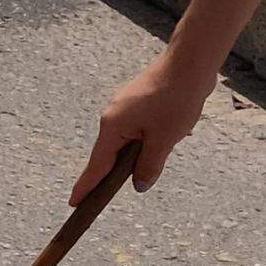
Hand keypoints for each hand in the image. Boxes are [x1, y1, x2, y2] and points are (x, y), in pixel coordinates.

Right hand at [85, 57, 216, 193]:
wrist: (190, 62)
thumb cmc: (176, 99)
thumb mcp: (164, 140)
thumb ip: (149, 165)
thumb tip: (139, 185)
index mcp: (113, 126)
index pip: (97, 165)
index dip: (87, 187)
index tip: (75, 203)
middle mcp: (114, 115)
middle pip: (110, 154)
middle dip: (115, 173)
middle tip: (107, 196)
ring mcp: (125, 106)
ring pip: (127, 140)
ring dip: (139, 153)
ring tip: (155, 159)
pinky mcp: (139, 101)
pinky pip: (138, 128)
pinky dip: (147, 138)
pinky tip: (167, 137)